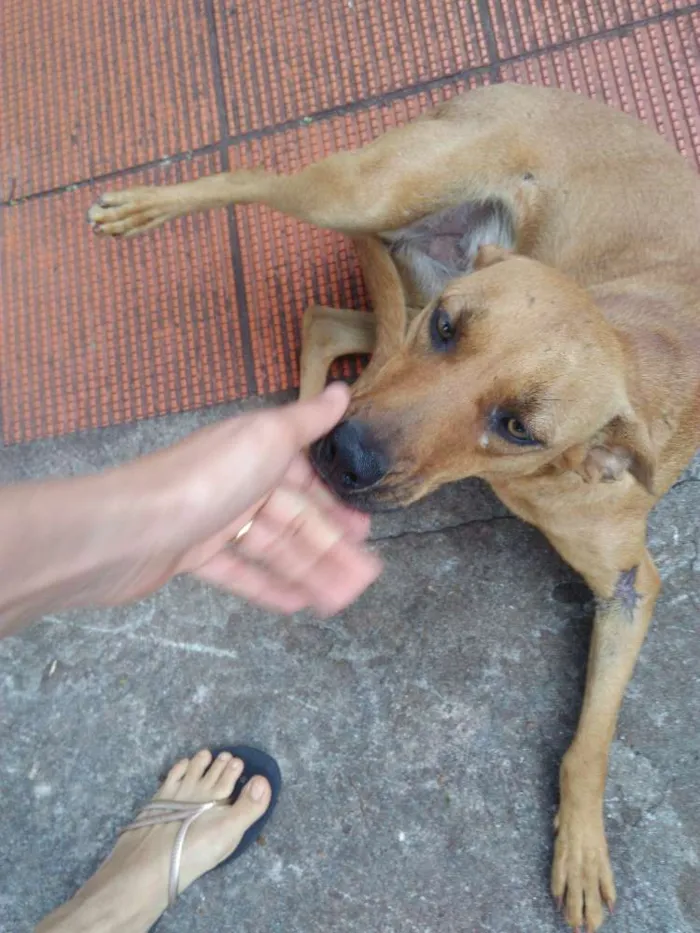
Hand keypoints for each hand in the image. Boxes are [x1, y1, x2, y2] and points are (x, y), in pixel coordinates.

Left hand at [0, 385, 381, 633]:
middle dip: (328, 549)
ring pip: (270, 549)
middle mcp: (237, 484)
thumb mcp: (266, 437)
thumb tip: (343, 390)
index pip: (306, 484)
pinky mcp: (192, 556)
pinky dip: (267, 586)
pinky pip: (238, 572)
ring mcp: (214, 522)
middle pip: (293, 521)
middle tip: (362, 579)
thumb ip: (306, 420)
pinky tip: (297, 604)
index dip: (335, 510)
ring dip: (307, 573)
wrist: (129, 527)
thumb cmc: (206, 479)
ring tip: (340, 600)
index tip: (363, 534)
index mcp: (256, 453)